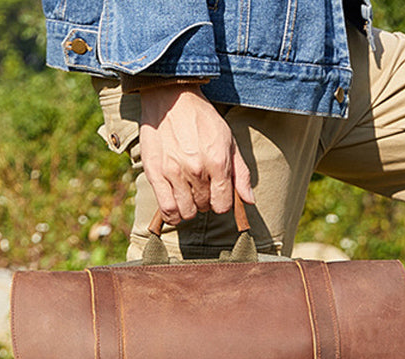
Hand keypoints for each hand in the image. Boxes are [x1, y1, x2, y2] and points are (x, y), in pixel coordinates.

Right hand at [138, 84, 254, 224]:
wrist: (170, 98)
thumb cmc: (202, 119)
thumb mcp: (229, 141)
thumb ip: (241, 173)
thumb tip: (249, 201)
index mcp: (218, 163)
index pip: (223, 205)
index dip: (222, 203)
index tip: (217, 194)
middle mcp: (197, 170)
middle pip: (204, 206)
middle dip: (205, 201)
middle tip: (200, 187)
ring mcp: (174, 173)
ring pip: (186, 211)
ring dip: (189, 208)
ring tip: (188, 195)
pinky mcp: (155, 173)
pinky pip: (166, 208)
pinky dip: (172, 214)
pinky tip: (175, 206)